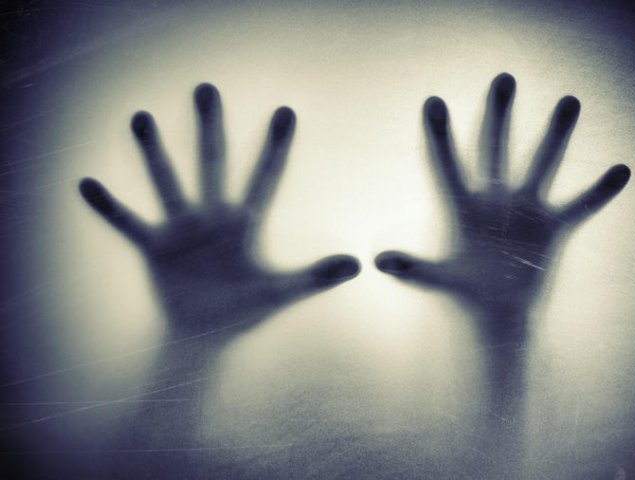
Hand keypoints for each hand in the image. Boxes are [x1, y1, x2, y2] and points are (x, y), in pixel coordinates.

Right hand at [80, 84, 359, 339]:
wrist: (207, 333)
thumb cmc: (244, 308)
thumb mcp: (281, 290)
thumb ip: (316, 276)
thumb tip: (358, 264)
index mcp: (244, 223)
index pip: (265, 177)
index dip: (276, 147)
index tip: (286, 111)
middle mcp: (212, 216)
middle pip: (212, 163)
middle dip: (210, 127)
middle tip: (207, 89)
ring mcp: (182, 229)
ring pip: (168, 182)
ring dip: (156, 153)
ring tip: (143, 117)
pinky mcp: (155, 249)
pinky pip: (130, 224)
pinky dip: (110, 208)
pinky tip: (88, 183)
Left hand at [376, 73, 629, 338]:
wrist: (497, 310)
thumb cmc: (464, 292)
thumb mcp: (439, 279)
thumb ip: (413, 269)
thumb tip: (378, 261)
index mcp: (461, 207)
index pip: (447, 166)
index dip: (440, 136)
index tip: (432, 100)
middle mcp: (494, 199)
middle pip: (495, 150)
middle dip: (498, 116)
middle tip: (503, 78)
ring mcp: (525, 210)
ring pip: (541, 164)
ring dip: (555, 136)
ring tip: (569, 101)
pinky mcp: (552, 227)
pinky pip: (580, 206)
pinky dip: (599, 192)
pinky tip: (620, 171)